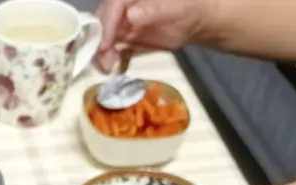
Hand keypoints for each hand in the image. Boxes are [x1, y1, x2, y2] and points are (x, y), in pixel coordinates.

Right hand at [96, 0, 210, 69]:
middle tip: (104, 60)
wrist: (195, 21)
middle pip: (101, 20)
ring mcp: (121, 21)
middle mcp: (123, 6)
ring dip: (101, 52)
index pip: (112, 5)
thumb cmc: (188, 8)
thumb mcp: (175, 8)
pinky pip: (110, 46)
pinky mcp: (124, 36)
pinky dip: (109, 57)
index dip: (106, 24)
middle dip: (99, 40)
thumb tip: (130, 16)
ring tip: (108, 66)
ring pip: (102, 34)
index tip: (105, 45)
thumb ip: (154, 10)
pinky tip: (112, 67)